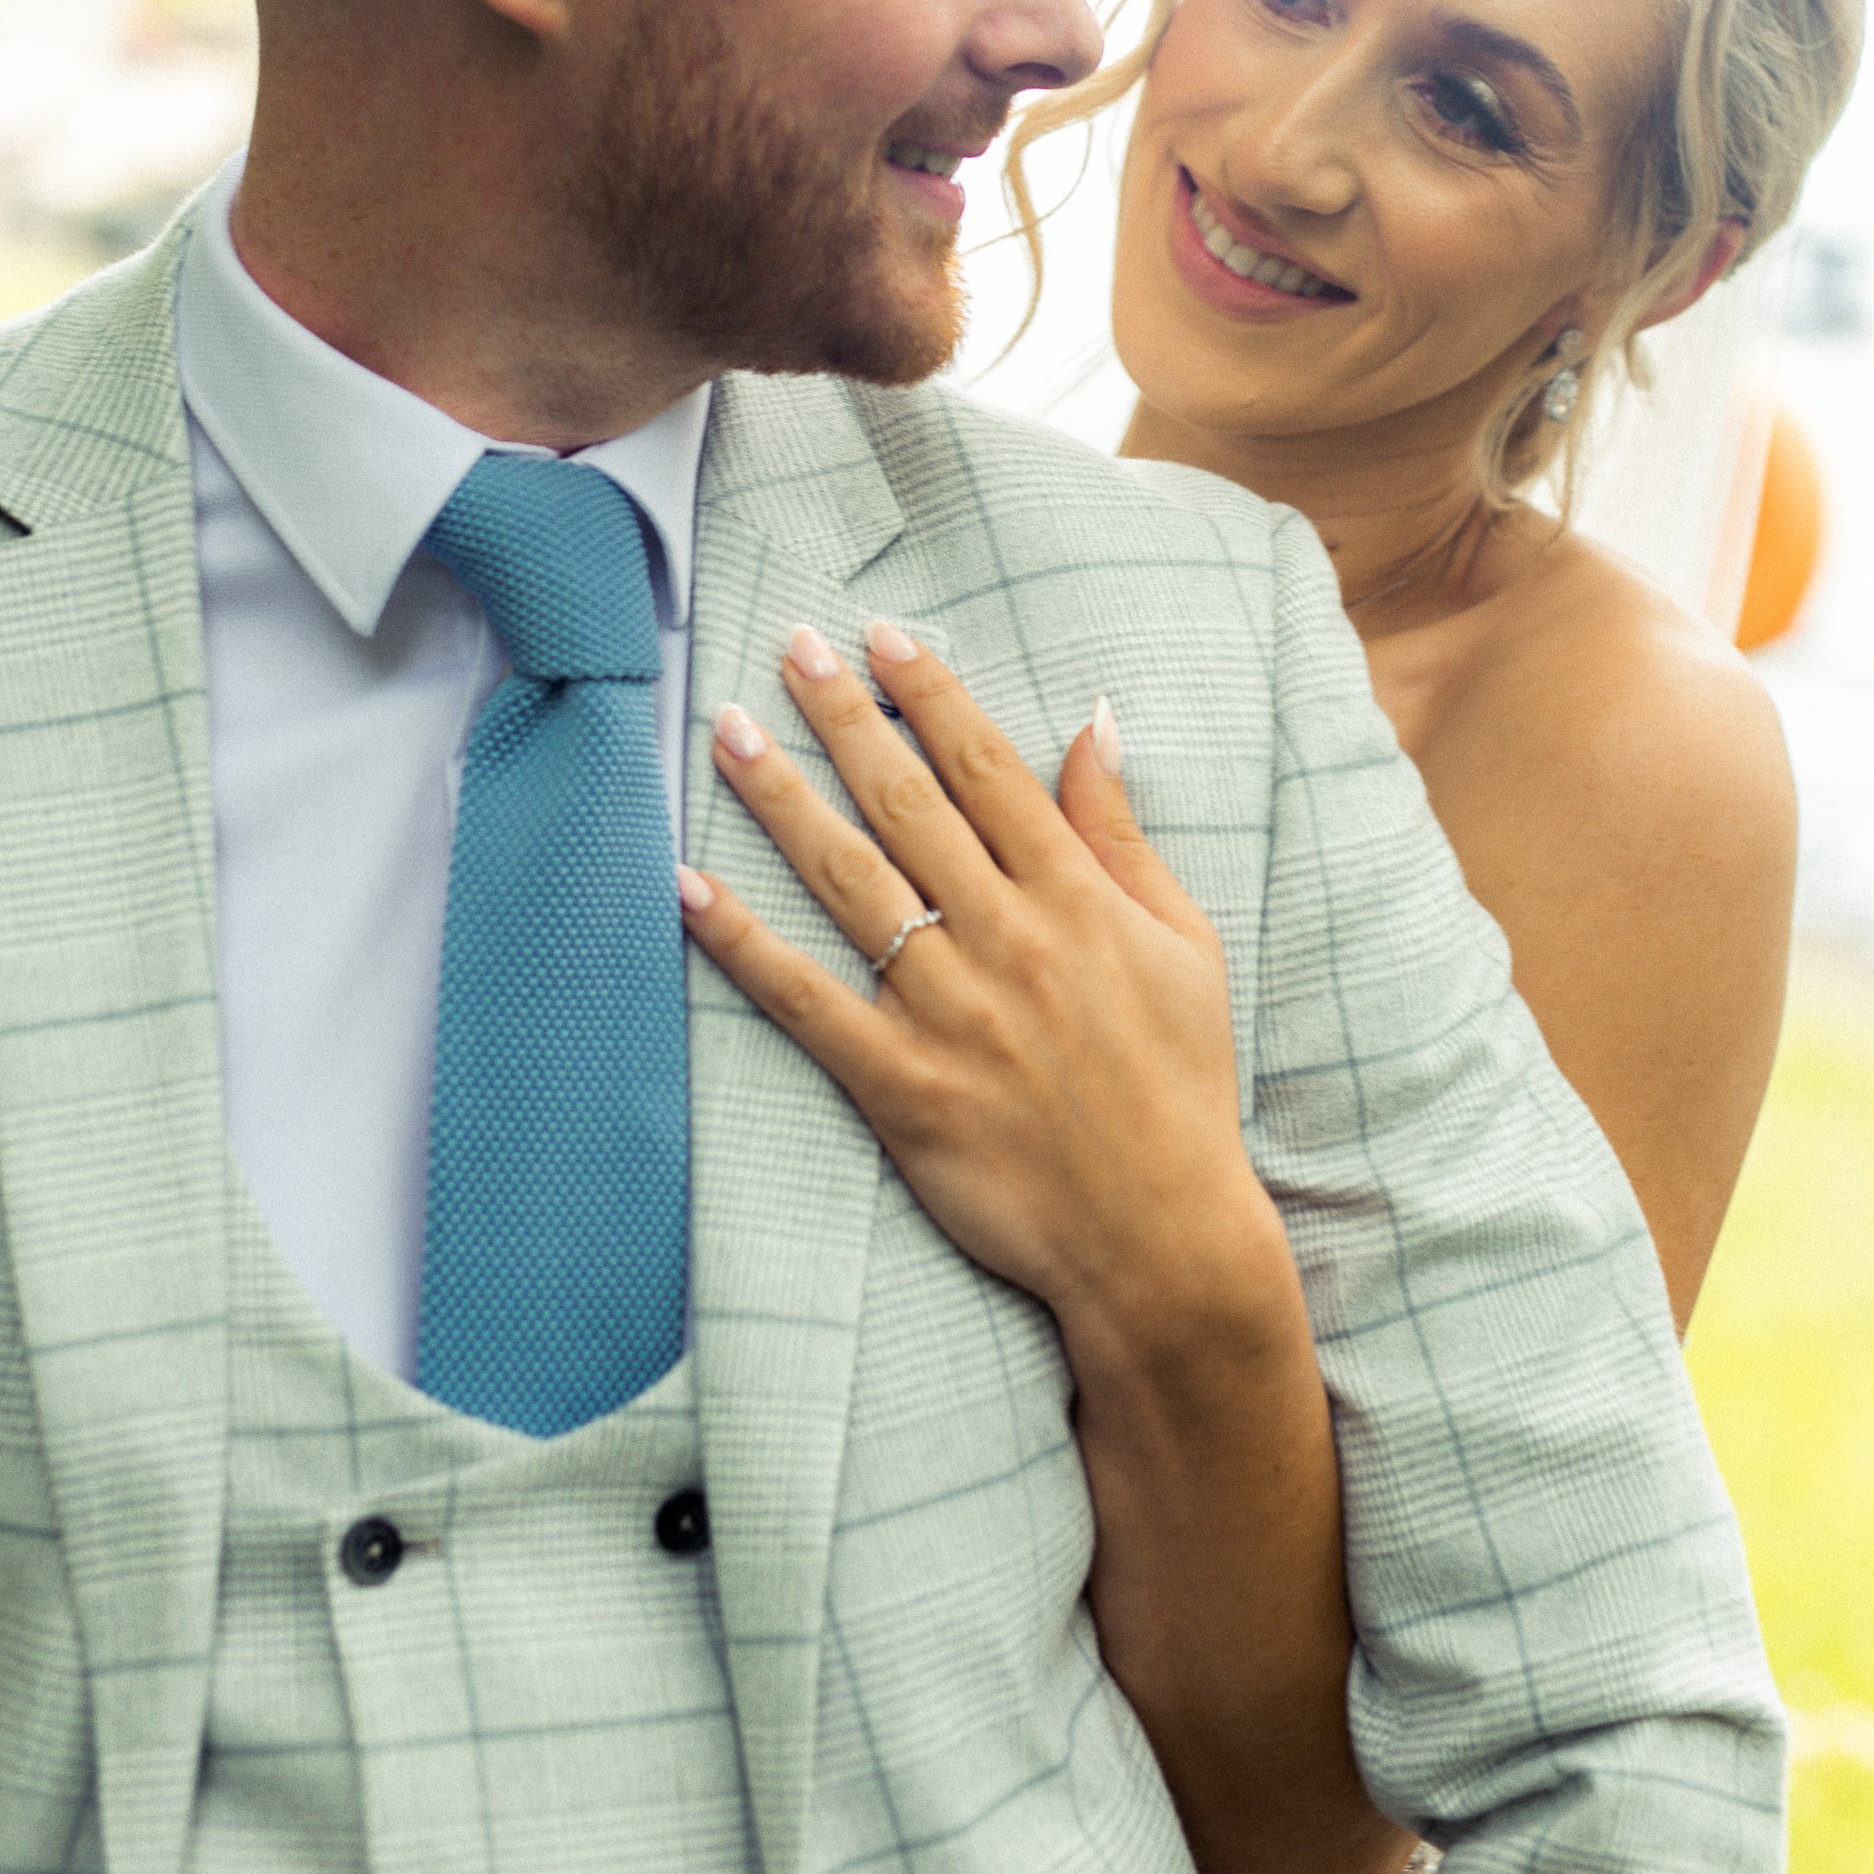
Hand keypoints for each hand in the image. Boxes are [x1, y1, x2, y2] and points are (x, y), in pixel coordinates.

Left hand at [681, 620, 1289, 1369]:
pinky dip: (743, 943)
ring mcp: (949, 1013)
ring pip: (848, 881)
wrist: (1162, 1238)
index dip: (929, 693)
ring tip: (729, 731)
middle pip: (907, 803)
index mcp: (1075, 899)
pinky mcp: (901, 1087)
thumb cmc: (1180, 1085)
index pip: (987, 768)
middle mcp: (1006, 941)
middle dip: (843, 716)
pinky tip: (691, 886)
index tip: (881, 635)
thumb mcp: (1182, 944)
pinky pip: (805, 1002)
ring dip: (781, 798)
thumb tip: (1093, 725)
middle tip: (791, 649)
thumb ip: (1123, 835)